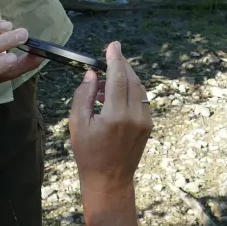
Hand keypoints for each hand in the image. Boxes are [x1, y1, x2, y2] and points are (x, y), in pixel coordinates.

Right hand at [69, 42, 151, 200]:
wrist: (109, 180)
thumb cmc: (88, 154)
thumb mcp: (77, 124)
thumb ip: (84, 96)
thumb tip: (92, 74)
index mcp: (116, 115)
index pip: (118, 78)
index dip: (115, 59)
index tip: (113, 45)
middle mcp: (135, 116)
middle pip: (132, 80)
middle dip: (122, 66)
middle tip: (110, 57)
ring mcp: (145, 121)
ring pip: (139, 89)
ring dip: (126, 78)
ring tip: (105, 82)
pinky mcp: (149, 125)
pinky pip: (141, 100)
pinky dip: (130, 92)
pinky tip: (113, 96)